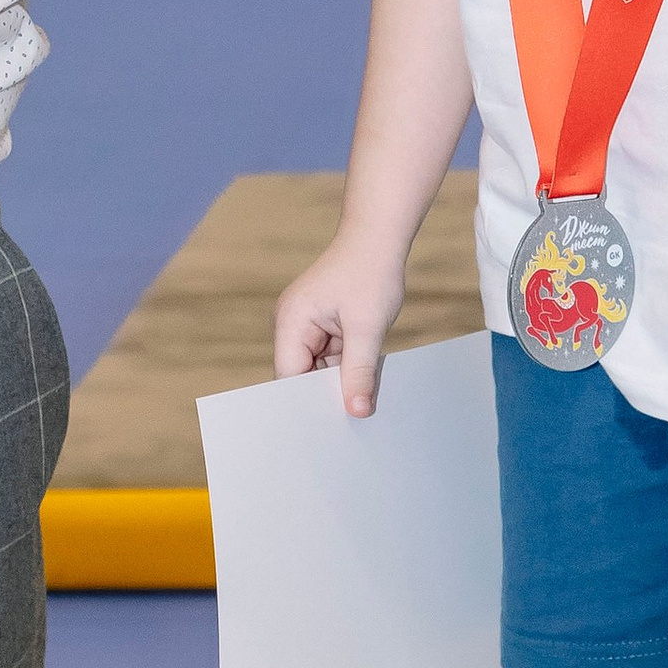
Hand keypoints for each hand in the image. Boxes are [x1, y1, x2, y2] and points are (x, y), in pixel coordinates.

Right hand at [275, 230, 410, 415]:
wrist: (379, 239)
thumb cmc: (370, 273)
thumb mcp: (367, 327)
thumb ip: (359, 371)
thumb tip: (356, 411)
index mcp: (290, 322)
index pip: (288, 376)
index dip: (304, 403)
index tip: (327, 429)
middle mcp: (292, 325)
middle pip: (301, 376)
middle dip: (325, 393)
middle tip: (351, 419)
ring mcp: (307, 326)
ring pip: (318, 371)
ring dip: (340, 380)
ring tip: (363, 397)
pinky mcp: (324, 327)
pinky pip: (331, 359)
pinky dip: (347, 368)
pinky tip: (365, 377)